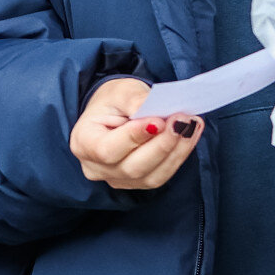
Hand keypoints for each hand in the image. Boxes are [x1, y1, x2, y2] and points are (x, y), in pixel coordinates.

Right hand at [70, 77, 204, 189]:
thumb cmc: (113, 101)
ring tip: (191, 125)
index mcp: (83, 143)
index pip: (108, 149)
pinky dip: (179, 155)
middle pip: (132, 167)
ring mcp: (117, 180)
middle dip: (162, 144)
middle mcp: (96, 168)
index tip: (158, 120)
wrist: (115, 112)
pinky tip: (190, 135)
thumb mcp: (119, 91)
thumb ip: (134, 100)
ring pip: (151, 175)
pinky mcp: (138, 183)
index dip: (134, 137)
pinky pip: (161, 175)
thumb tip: (153, 112)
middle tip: (182, 120)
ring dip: (176, 151)